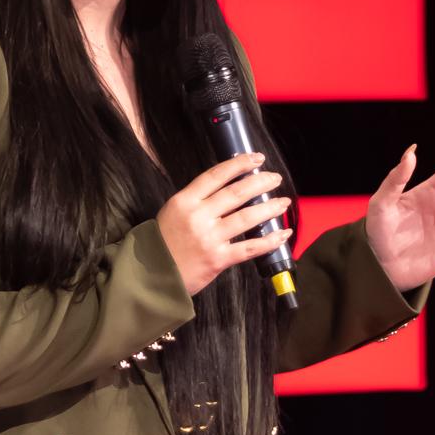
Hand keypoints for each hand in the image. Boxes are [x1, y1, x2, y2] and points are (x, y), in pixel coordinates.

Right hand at [158, 154, 289, 295]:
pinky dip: (269, 240)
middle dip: (260, 183)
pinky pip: (250, 247)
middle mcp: (198, 216)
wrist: (150, 275)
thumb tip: (229, 188)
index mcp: (185, 201)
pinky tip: (282, 233)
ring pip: (247, 217)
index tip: (256, 158)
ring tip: (283, 202)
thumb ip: (198, 201)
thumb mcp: (173, 213)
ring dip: (269, 208)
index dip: (240, 164)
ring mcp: (209, 238)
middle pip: (236, 193)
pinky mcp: (218, 259)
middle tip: (275, 178)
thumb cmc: (163, 243)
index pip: (216, 175)